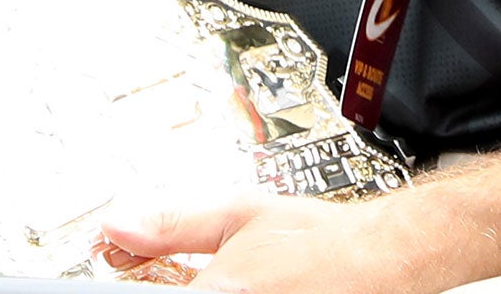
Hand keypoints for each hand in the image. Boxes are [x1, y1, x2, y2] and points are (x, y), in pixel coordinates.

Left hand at [101, 192, 428, 293]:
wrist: (380, 259)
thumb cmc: (319, 240)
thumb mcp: (239, 215)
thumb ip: (171, 226)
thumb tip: (119, 227)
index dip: (128, 289)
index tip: (126, 280)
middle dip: (167, 291)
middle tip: (184, 275)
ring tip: (225, 280)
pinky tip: (237, 290)